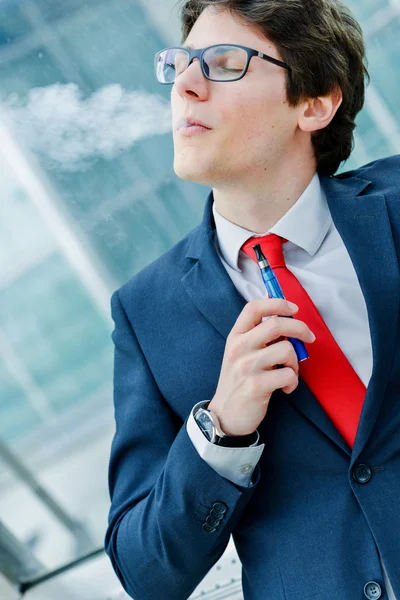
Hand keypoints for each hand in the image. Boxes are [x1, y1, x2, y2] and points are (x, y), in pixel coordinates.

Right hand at [207, 298, 315, 435]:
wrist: (226, 414)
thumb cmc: (239, 380)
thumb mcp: (240, 353)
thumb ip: (258, 337)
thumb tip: (289, 323)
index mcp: (235, 336)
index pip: (254, 308)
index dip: (277, 303)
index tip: (293, 309)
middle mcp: (238, 347)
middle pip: (276, 324)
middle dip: (300, 328)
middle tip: (309, 337)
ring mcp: (246, 367)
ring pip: (286, 349)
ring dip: (295, 361)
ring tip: (289, 372)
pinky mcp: (256, 386)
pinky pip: (288, 375)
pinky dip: (293, 382)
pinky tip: (286, 388)